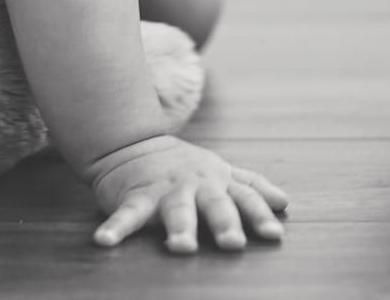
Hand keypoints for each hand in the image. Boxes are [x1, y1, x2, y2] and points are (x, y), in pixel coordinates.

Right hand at [86, 134, 288, 252]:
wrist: (130, 142)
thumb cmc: (182, 165)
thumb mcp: (219, 170)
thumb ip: (250, 185)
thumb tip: (284, 202)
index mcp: (218, 181)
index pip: (245, 197)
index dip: (260, 215)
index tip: (274, 235)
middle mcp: (195, 185)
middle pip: (214, 204)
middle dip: (224, 222)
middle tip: (233, 243)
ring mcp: (164, 190)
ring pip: (175, 209)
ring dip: (179, 227)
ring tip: (182, 247)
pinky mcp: (135, 196)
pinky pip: (126, 214)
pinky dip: (115, 228)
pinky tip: (104, 242)